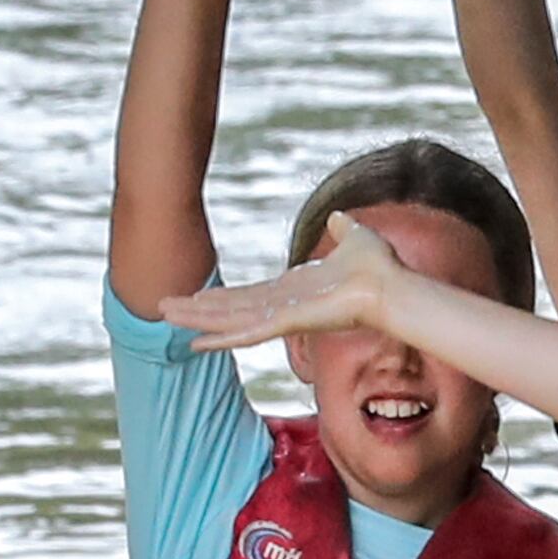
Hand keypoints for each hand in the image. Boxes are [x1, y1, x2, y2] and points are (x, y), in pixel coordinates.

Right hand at [164, 211, 409, 351]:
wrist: (392, 285)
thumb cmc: (380, 268)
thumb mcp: (355, 237)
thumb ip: (343, 229)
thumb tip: (339, 217)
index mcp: (294, 289)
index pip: (248, 295)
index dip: (220, 297)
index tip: (197, 296)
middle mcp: (283, 305)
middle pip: (231, 308)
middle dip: (198, 308)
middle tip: (164, 308)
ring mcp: (283, 316)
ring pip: (230, 319)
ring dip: (197, 318)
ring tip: (165, 316)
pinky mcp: (287, 323)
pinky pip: (247, 332)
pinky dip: (220, 336)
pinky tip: (195, 341)